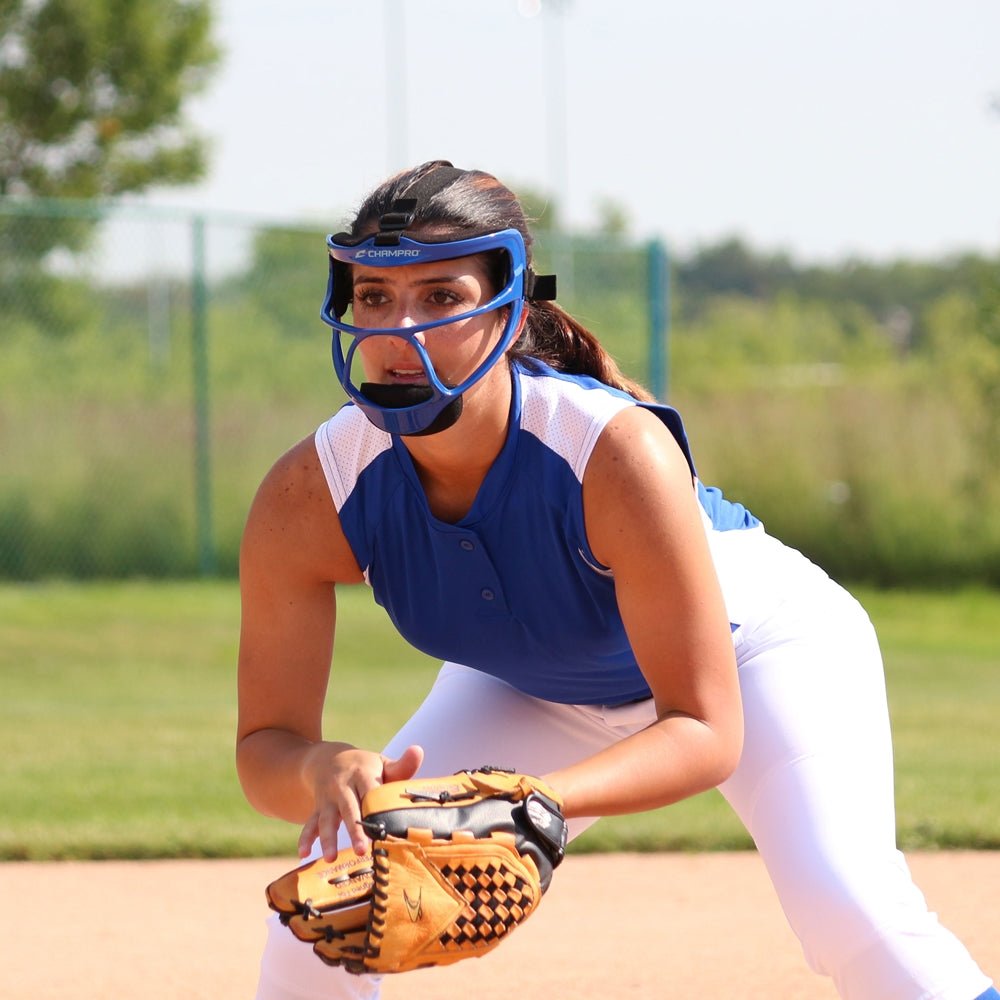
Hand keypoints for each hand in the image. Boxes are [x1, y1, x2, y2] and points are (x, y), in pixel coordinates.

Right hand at [298, 743, 423, 860]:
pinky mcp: (317, 808)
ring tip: (330, 858)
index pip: (371, 791)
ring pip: (326, 819)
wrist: (327, 758)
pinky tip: (303, 853)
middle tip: (361, 850)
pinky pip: (310, 823)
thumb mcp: (381, 763)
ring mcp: (328, 798)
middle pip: (349, 809)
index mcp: (363, 774)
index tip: (384, 828)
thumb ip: (402, 765)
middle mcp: (343, 786)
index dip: (376, 808)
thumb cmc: (365, 767)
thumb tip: (419, 750)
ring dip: (328, 838)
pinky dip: (306, 838)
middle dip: (354, 829)